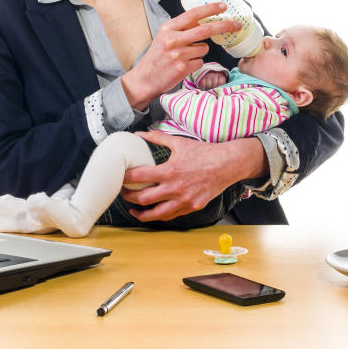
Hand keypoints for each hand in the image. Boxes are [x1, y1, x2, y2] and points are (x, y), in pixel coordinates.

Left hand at [120, 131, 267, 221]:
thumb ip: (157, 137)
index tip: (120, 177)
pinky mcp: (192, 207)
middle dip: (129, 197)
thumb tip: (140, 133)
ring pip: (156, 214)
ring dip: (141, 214)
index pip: (139, 177)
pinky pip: (171, 215)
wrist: (227, 164)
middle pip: (143, 198)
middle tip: (123, 194)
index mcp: (169, 171)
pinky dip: (160, 215)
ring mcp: (184, 200)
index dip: (125, 178)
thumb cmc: (203, 152)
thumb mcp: (179, 142)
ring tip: (134, 210)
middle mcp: (175, 188)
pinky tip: (154, 212)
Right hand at [121, 3, 240, 109]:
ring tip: (185, 57)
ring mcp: (179, 54)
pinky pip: (200, 62)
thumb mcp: (164, 37)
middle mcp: (173, 39)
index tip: (223, 6)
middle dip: (225, 25)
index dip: (210, 9)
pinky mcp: (183, 68)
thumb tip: (204, 21)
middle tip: (237, 24)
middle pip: (206, 29)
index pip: (193, 14)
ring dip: (200, 52)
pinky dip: (196, 64)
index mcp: (168, 28)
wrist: (144, 80)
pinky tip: (183, 66)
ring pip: (204, 48)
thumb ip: (181, 30)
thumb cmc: (156, 58)